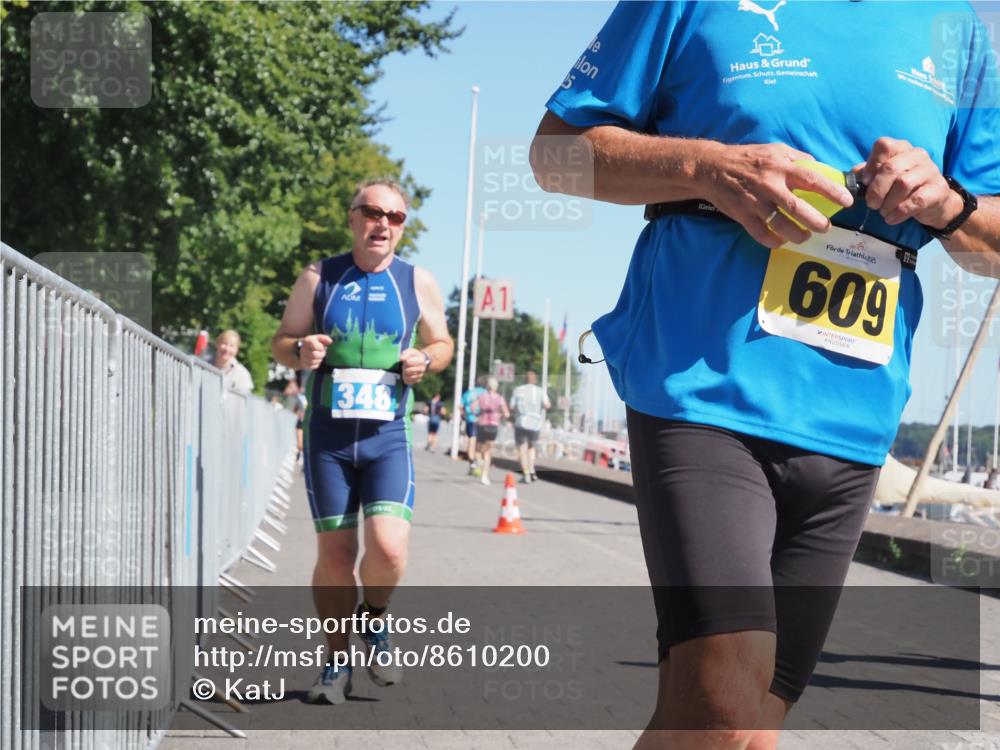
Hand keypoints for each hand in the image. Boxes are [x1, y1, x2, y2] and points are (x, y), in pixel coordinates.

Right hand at [300, 334, 331, 369]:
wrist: (306, 350)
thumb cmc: (315, 343)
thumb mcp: (320, 338)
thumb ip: (325, 338)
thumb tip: (330, 341)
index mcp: (307, 341)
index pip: (314, 346)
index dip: (320, 348)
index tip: (322, 347)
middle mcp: (303, 349)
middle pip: (314, 355)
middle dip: (321, 354)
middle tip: (322, 352)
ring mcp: (302, 357)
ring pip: (313, 361)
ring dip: (319, 359)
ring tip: (319, 356)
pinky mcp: (304, 364)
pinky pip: (312, 366)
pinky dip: (317, 364)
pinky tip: (316, 360)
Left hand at [400, 348, 429, 384]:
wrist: (422, 361)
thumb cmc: (414, 355)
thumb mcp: (410, 351)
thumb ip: (406, 353)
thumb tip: (401, 359)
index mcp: (420, 360)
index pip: (408, 362)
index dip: (405, 361)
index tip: (406, 360)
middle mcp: (422, 369)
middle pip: (408, 371)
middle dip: (404, 368)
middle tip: (405, 365)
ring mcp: (420, 375)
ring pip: (408, 377)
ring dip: (404, 373)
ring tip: (405, 370)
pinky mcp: (417, 380)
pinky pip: (409, 381)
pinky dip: (405, 378)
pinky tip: (406, 375)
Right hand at [699, 142, 854, 247]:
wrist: (712, 168)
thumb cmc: (747, 157)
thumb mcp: (775, 149)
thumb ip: (797, 158)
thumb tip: (819, 168)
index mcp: (781, 167)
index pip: (812, 180)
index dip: (832, 191)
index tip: (847, 201)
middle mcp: (769, 185)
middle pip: (798, 208)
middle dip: (816, 221)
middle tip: (826, 227)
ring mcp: (754, 202)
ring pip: (780, 225)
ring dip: (797, 234)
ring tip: (805, 237)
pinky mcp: (742, 215)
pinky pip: (761, 234)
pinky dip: (773, 241)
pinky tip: (781, 241)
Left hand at [854, 137, 962, 227]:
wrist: (934, 202)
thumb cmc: (903, 188)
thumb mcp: (884, 178)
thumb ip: (868, 173)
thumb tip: (853, 175)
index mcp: (902, 148)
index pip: (884, 145)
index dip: (871, 164)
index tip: (865, 182)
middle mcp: (917, 155)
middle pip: (890, 168)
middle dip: (876, 190)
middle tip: (872, 204)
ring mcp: (930, 171)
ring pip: (903, 183)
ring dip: (888, 203)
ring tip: (883, 212)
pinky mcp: (938, 189)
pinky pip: (916, 200)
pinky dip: (900, 211)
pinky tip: (892, 218)